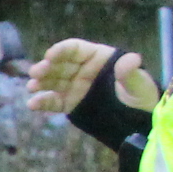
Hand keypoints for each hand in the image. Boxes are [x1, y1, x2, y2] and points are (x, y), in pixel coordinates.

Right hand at [26, 37, 159, 115]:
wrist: (138, 122)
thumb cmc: (140, 97)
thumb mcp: (139, 85)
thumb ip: (131, 73)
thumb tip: (131, 59)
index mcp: (97, 58)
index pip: (75, 49)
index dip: (61, 51)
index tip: (50, 56)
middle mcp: (82, 70)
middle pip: (60, 65)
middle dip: (46, 67)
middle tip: (36, 73)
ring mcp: (75, 87)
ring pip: (53, 81)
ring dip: (41, 83)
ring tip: (31, 87)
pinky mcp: (70, 104)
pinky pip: (54, 101)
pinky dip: (43, 102)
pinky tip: (32, 104)